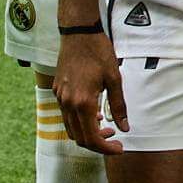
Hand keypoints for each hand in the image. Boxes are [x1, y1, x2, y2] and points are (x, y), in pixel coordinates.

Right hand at [52, 30, 127, 154]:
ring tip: (107, 127)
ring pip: (71, 128)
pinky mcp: (57, 91)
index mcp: (83, 102)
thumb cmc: (98, 52)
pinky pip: (66, 115)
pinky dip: (80, 121)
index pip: (92, 138)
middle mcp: (67, 103)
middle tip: (115, 140)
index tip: (119, 148)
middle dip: (98, 144)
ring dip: (88, 133)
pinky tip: (95, 114)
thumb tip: (125, 127)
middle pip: (79, 138)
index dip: (106, 149)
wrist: (78, 33)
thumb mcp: (115, 79)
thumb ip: (119, 106)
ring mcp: (59, 98)